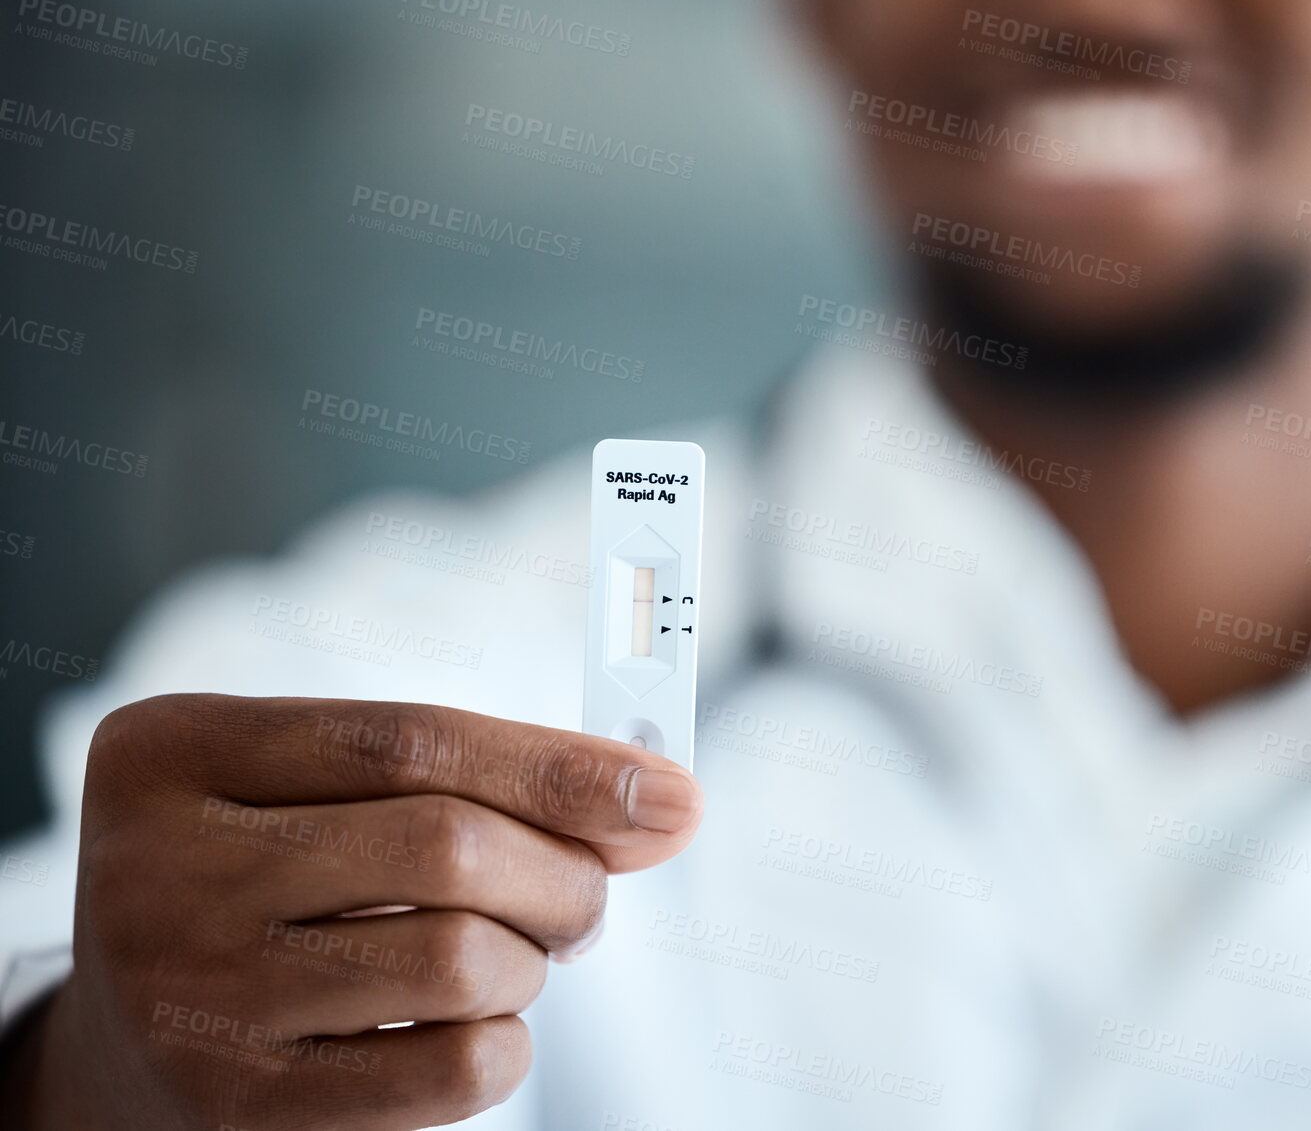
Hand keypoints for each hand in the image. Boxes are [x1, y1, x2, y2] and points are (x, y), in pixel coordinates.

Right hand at [4, 693, 703, 1129]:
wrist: (119, 1045)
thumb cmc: (258, 887)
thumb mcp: (314, 795)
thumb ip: (465, 778)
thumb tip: (655, 803)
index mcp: (176, 753)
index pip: (412, 738)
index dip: (559, 764)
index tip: (669, 793)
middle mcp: (160, 869)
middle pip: (448, 845)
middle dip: (566, 872)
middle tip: (584, 899)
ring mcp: (194, 995)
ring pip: (462, 960)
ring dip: (533, 960)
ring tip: (514, 958)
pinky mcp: (239, 1107)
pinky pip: (449, 1070)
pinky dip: (506, 1046)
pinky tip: (480, 1026)